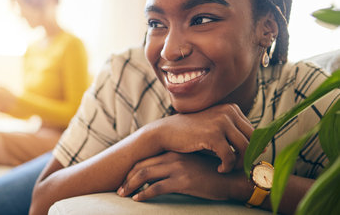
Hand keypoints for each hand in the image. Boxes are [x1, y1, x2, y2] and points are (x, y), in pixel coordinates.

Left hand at [118, 151, 248, 201]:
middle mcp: (173, 156)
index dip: (132, 168)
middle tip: (119, 189)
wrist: (231, 178)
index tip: (124, 179)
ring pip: (146, 174)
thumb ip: (175, 165)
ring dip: (131, 185)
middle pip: (142, 165)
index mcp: (174, 151)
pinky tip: (138, 199)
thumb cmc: (211, 173)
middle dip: (127, 178)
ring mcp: (177, 168)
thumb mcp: (190, 164)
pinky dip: (144, 194)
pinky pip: (157, 188)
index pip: (146, 158)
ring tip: (123, 194)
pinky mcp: (183, 181)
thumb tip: (157, 175)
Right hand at [156, 103, 252, 172]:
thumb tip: (261, 148)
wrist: (166, 132)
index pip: (254, 132)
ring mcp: (221, 122)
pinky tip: (219, 169)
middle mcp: (228, 112)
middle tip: (239, 169)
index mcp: (231, 108)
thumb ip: (234, 132)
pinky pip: (230, 157)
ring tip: (227, 169)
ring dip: (239, 164)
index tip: (244, 161)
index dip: (252, 149)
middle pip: (253, 140)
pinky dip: (227, 167)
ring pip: (245, 150)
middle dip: (248, 158)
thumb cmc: (191, 132)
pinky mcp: (213, 135)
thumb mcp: (214, 125)